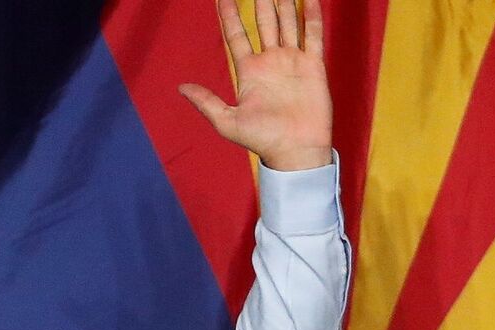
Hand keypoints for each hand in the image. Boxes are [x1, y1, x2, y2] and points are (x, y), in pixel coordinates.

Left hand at [179, 0, 333, 171]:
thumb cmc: (262, 139)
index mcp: (249, 71)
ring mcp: (292, 61)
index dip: (229, 15)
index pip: (236, 35)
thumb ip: (206, 102)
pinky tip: (309, 0)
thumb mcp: (227, 122)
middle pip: (263, 22)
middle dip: (259, 1)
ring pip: (287, 23)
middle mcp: (270, 61)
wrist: (295, 150)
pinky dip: (312, 17)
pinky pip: (313, 35)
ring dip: (284, 3)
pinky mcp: (313, 66)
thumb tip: (181, 88)